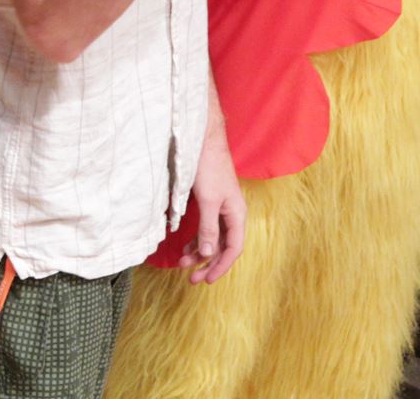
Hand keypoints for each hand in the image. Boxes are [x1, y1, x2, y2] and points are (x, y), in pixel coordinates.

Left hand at [181, 127, 245, 283]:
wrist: (202, 139)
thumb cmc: (209, 167)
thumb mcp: (208, 200)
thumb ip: (208, 227)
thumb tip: (207, 253)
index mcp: (237, 214)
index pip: (233, 248)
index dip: (221, 266)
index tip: (206, 279)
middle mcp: (231, 213)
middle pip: (222, 246)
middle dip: (207, 263)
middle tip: (190, 278)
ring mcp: (220, 207)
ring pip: (212, 237)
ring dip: (199, 251)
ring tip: (182, 263)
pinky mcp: (208, 201)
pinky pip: (204, 226)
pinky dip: (195, 238)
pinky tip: (184, 247)